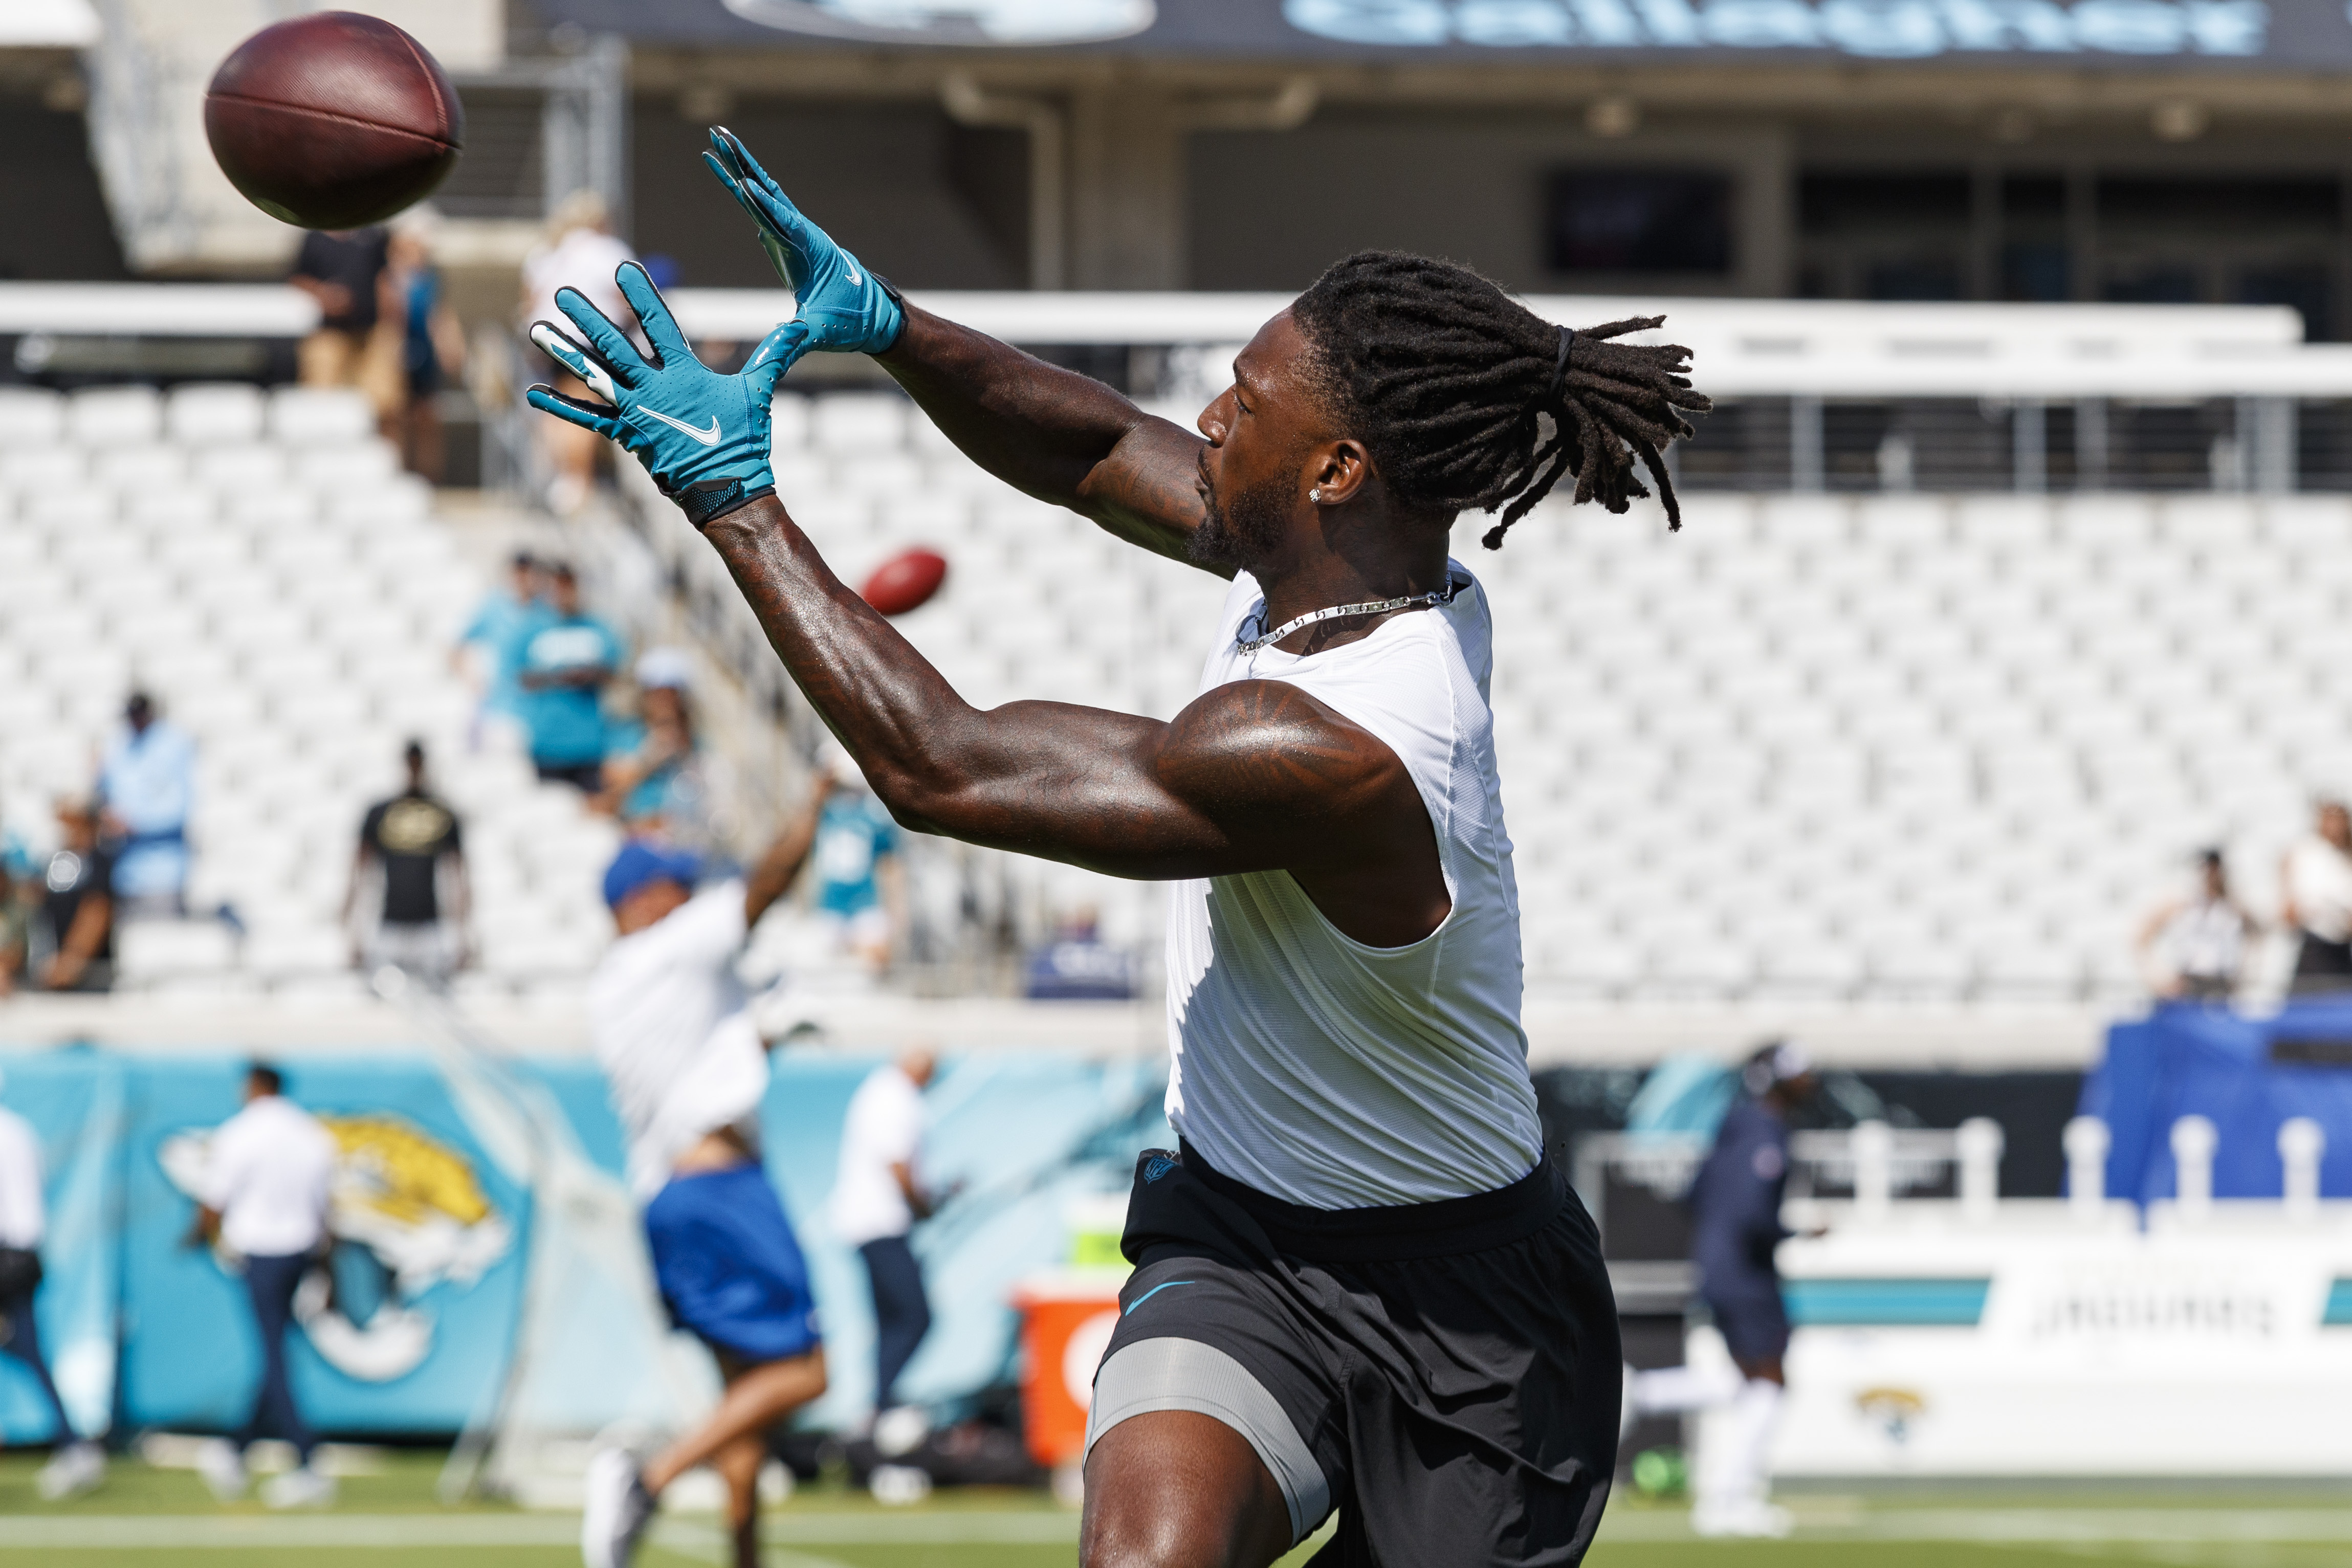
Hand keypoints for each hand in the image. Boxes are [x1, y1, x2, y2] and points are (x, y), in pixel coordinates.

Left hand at [528, 261, 807, 526]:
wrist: (728, 491)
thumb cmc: (746, 441)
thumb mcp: (759, 393)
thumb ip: (773, 355)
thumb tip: (800, 326)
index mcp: (685, 374)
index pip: (660, 325)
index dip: (642, 296)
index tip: (625, 268)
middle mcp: (655, 390)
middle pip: (614, 346)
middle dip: (587, 318)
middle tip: (562, 292)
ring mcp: (637, 414)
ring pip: (593, 376)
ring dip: (563, 352)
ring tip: (536, 329)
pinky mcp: (627, 437)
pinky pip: (587, 419)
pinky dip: (561, 406)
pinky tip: (533, 392)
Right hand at [703, 127, 904, 355]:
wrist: (872, 315)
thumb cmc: (849, 322)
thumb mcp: (822, 332)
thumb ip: (797, 341)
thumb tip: (776, 356)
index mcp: (809, 250)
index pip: (783, 223)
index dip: (764, 205)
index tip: (744, 184)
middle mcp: (801, 233)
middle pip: (767, 192)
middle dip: (743, 164)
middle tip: (718, 135)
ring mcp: (793, 232)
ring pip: (763, 192)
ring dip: (739, 166)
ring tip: (715, 138)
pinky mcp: (787, 238)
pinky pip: (761, 207)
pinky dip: (743, 189)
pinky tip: (728, 173)